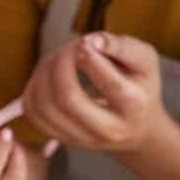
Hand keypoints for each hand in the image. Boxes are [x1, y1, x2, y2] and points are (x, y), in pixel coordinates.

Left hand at [22, 32, 162, 153]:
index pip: (110, 84)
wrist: (137, 128)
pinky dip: (34, 89)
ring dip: (43, 74)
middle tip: (68, 48)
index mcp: (134, 106)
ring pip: (45, 108)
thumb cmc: (141, 87)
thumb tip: (92, 40)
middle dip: (60, 64)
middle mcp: (108, 129)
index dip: (91, 59)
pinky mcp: (64, 139)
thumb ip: (122, 46)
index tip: (84, 42)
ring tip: (56, 58)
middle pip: (68, 99)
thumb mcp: (145, 61)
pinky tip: (46, 75)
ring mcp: (83, 139)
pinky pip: (34, 114)